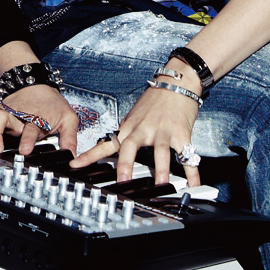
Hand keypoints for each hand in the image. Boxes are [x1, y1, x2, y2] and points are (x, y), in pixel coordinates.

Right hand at [0, 85, 78, 155]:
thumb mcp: (68, 117)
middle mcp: (16, 115)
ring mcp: (4, 113)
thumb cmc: (52, 102)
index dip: (27, 139)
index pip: (30, 129)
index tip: (24, 150)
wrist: (38, 84)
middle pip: (1, 119)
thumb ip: (69, 137)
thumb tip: (72, 155)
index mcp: (34, 118)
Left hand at [71, 83, 201, 187]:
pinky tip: (193, 184)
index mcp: (129, 127)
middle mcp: (143, 130)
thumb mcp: (135, 116)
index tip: (76, 164)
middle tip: (122, 181)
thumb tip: (116, 149)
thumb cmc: (155, 101)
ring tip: (162, 186)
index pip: (106, 143)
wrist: (176, 83)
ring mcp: (162, 132)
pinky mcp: (181, 134)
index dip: (90, 155)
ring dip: (161, 171)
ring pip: (160, 153)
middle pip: (130, 147)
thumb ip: (128, 134)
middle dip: (125, 165)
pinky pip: (187, 156)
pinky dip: (192, 172)